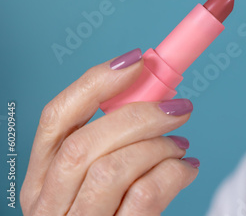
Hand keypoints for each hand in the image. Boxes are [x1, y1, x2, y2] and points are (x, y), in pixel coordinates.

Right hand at [20, 48, 198, 214]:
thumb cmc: (113, 212)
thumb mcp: (98, 176)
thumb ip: (112, 140)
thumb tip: (152, 90)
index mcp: (42, 178)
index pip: (56, 117)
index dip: (96, 82)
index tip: (137, 60)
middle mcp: (48, 204)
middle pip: (84, 143)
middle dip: (139, 115)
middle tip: (179, 106)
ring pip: (113, 169)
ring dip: (158, 146)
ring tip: (182, 143)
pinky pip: (144, 196)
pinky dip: (173, 173)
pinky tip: (187, 168)